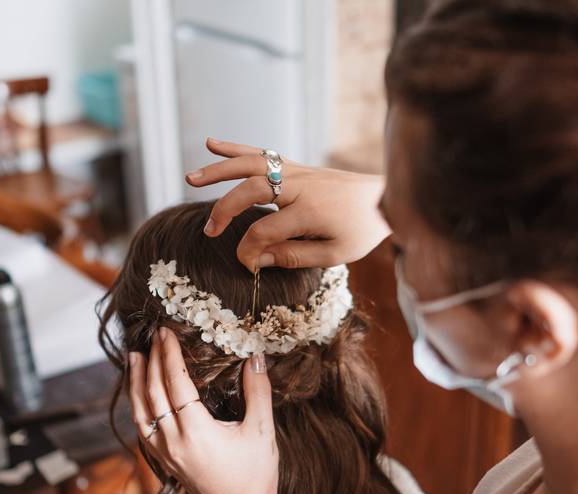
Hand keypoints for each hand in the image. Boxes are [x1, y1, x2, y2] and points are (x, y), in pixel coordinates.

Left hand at [128, 328, 287, 493]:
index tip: (166, 332)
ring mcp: (166, 454)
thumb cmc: (256, 474)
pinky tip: (140, 395)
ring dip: (136, 383)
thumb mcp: (262, 431)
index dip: (169, 355)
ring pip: (141, 412)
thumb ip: (258, 391)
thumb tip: (255, 357)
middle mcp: (174, 442)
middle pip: (153, 393)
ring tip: (134, 358)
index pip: (175, 383)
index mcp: (196, 431)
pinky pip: (142, 429)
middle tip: (152, 337)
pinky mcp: (165, 463)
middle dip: (151, 361)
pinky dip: (138, 406)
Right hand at [186, 138, 389, 270]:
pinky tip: (212, 144)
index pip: (265, 231)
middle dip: (225, 210)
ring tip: (191, 178)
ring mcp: (298, 171)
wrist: (385, 199)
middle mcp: (300, 186)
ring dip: (219, 169)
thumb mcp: (336, 254)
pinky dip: (236, 149)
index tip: (247, 265)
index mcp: (310, 210)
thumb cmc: (362, 230)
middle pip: (251, 190)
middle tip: (209, 231)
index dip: (250, 251)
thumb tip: (257, 260)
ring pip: (252, 164)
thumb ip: (295, 256)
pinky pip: (263, 154)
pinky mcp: (297, 166)